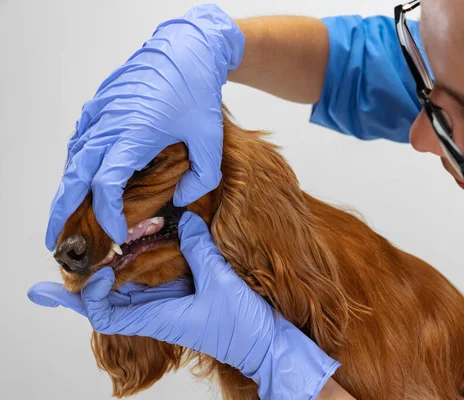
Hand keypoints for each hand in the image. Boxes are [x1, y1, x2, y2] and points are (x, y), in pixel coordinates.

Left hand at [29, 212, 339, 398]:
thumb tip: (184, 219)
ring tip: (97, 250)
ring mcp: (170, 305)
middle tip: (68, 264)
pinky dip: (141, 267)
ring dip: (113, 272)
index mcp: (159, 317)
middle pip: (109, 302)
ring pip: (129, 290)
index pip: (105, 314)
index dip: (90, 295)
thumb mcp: (219, 283)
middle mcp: (158, 312)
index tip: (97, 270)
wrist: (265, 343)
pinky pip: (154, 282)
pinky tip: (139, 248)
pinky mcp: (185, 297)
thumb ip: (199, 249)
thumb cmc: (242, 326)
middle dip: (87, 284)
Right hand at [45, 4, 244, 248]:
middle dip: (62, 210)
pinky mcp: (100, 104)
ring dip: (67, 187)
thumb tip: (178, 200)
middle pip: (75, 175)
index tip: (120, 232)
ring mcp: (100, 112)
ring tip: (64, 214)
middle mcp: (110, 124)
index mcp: (134, 134)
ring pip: (74, 157)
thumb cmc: (196, 90)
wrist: (185, 50)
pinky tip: (79, 178)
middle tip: (54, 238)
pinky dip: (75, 162)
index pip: (107, 185)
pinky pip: (80, 139)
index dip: (109, 215)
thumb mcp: (210, 139)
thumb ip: (201, 177)